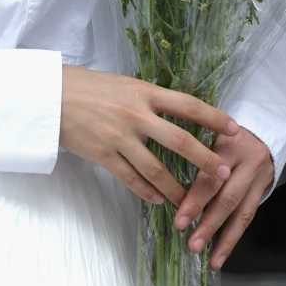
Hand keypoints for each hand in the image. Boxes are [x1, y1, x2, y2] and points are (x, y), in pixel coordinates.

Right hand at [59, 66, 237, 207]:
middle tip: (225, 173)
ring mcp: (118, 137)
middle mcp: (135, 115)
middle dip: (206, 160)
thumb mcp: (123, 84)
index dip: (214, 118)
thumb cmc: (88, 86)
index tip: (235, 128)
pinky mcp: (102, 155)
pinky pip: (131, 179)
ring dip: (178, 188)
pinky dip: (147, 191)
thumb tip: (176, 112)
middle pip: (179, 141)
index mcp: (142, 92)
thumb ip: (148, 99)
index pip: (187, 105)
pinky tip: (158, 200)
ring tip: (192, 201)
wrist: (50, 95)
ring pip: (157, 169)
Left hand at [173, 126, 274, 268]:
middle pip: (226, 196)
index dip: (195, 200)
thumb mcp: (207, 130)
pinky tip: (221, 255)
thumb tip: (161, 179)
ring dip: (222, 237)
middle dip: (208, 222)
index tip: (180, 220)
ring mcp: (258, 175)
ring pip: (240, 210)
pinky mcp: (264, 188)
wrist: (262, 126)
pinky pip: (249, 216)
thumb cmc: (221, 130)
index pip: (211, 176)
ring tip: (207, 257)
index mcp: (228, 142)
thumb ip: (191, 149)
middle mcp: (247, 160)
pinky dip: (234, 237)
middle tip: (191, 243)